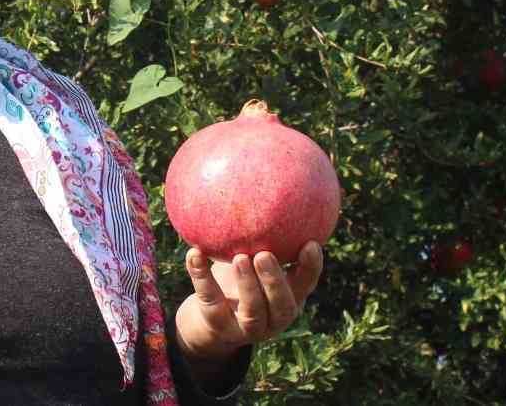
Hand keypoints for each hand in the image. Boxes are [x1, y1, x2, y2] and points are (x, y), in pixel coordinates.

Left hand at [174, 242, 324, 371]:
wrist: (208, 321)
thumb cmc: (235, 279)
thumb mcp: (250, 257)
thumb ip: (261, 234)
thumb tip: (261, 177)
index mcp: (287, 297)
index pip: (305, 284)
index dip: (311, 267)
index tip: (311, 243)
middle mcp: (273, 317)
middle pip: (283, 304)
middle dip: (275, 280)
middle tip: (265, 254)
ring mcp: (248, 327)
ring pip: (253, 311)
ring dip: (247, 284)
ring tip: (239, 258)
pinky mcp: (220, 328)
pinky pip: (211, 301)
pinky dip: (201, 277)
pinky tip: (194, 254)